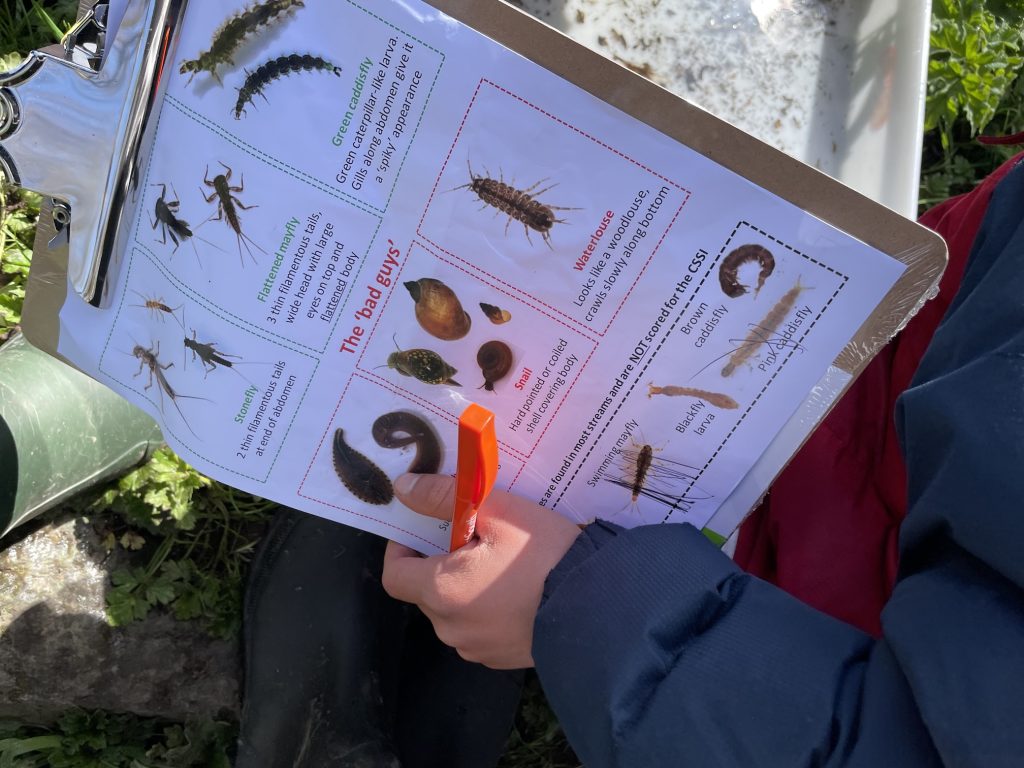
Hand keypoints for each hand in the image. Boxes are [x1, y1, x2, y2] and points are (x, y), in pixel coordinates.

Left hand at [382, 473, 581, 668]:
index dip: (402, 548)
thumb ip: (443, 498)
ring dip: (466, 588)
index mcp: (441, 591)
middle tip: (476, 537)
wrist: (599, 607)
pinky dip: (489, 610)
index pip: (394, 574)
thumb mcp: (497, 512)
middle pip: (426, 591)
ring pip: (455, 612)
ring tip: (503, 564)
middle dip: (442, 563)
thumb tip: (404, 487)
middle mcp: (451, 628)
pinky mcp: (502, 658)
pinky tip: (519, 591)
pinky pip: (481, 630)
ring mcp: (477, 648)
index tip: (423, 529)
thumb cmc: (545, 555)